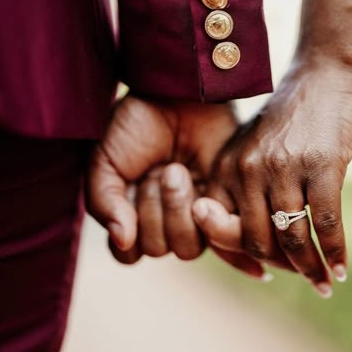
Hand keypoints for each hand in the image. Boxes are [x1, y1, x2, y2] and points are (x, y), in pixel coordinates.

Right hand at [86, 95, 265, 277]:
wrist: (177, 94)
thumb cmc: (136, 125)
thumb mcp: (105, 161)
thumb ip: (104, 202)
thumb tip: (123, 241)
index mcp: (132, 213)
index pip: (129, 252)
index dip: (130, 226)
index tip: (132, 189)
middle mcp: (162, 219)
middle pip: (159, 249)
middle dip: (156, 208)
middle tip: (163, 169)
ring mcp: (194, 214)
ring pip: (188, 247)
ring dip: (179, 209)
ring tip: (180, 171)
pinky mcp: (224, 205)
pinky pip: (227, 243)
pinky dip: (235, 255)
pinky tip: (247, 258)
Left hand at [207, 60, 351, 296]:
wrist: (323, 75)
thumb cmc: (290, 118)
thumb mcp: (253, 148)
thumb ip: (245, 188)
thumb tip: (256, 244)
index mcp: (226, 167)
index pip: (220, 230)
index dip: (240, 259)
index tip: (262, 273)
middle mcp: (247, 169)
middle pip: (255, 241)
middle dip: (280, 267)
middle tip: (303, 276)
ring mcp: (284, 168)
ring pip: (290, 239)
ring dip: (309, 270)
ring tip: (324, 284)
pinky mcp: (322, 165)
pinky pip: (325, 223)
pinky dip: (335, 252)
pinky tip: (343, 268)